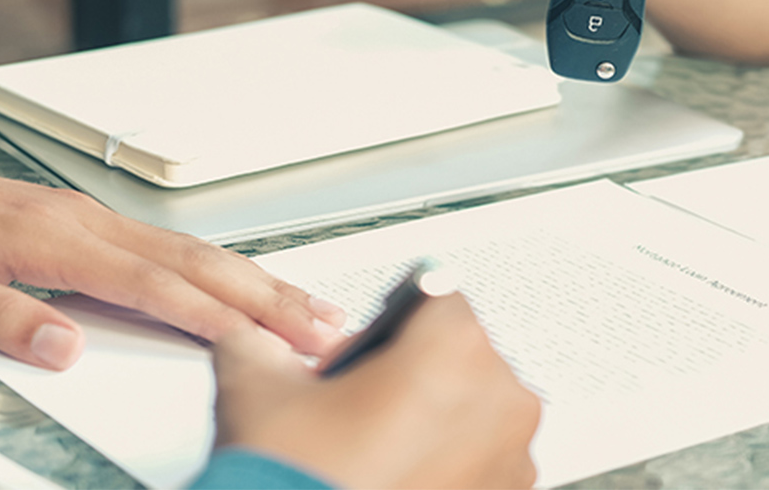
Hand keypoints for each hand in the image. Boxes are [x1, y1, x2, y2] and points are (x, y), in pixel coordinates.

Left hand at [0, 162, 345, 369]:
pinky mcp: (92, 220)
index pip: (153, 285)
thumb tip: (63, 349)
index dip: (214, 317)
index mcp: (54, 239)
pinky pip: (178, 244)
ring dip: (259, 280)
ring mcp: (95, 216)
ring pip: (198, 248)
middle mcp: (88, 221)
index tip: (264, 345)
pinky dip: (226, 266)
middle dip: (267, 297)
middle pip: (198, 262)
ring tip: (308, 306)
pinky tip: (247, 282)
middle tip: (320, 326)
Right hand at [212, 294, 540, 488]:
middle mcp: (500, 398)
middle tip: (359, 407)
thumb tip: (256, 337)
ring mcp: (512, 455)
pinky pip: (482, 456)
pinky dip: (448, 459)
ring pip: (472, 406)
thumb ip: (260, 340)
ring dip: (433, 416)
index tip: (365, 353)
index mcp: (454, 348)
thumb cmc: (294, 480)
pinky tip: (397, 475)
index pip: (436, 296)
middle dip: (413, 370)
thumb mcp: (256, 387)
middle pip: (459, 352)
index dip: (388, 323)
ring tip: (376, 448)